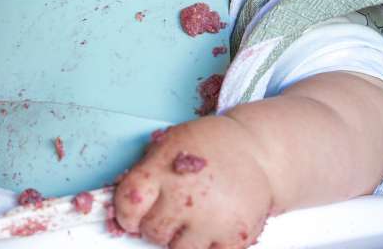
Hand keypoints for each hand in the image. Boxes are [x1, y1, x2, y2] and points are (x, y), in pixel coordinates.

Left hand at [114, 115, 274, 247]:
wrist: (258, 149)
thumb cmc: (210, 145)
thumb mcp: (171, 143)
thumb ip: (147, 172)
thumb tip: (124, 204)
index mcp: (164, 168)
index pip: (128, 204)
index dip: (125, 215)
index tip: (131, 216)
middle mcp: (186, 195)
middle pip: (152, 232)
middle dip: (155, 225)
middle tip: (170, 212)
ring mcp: (212, 218)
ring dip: (180, 239)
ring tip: (193, 217)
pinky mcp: (236, 236)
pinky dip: (207, 245)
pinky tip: (212, 224)